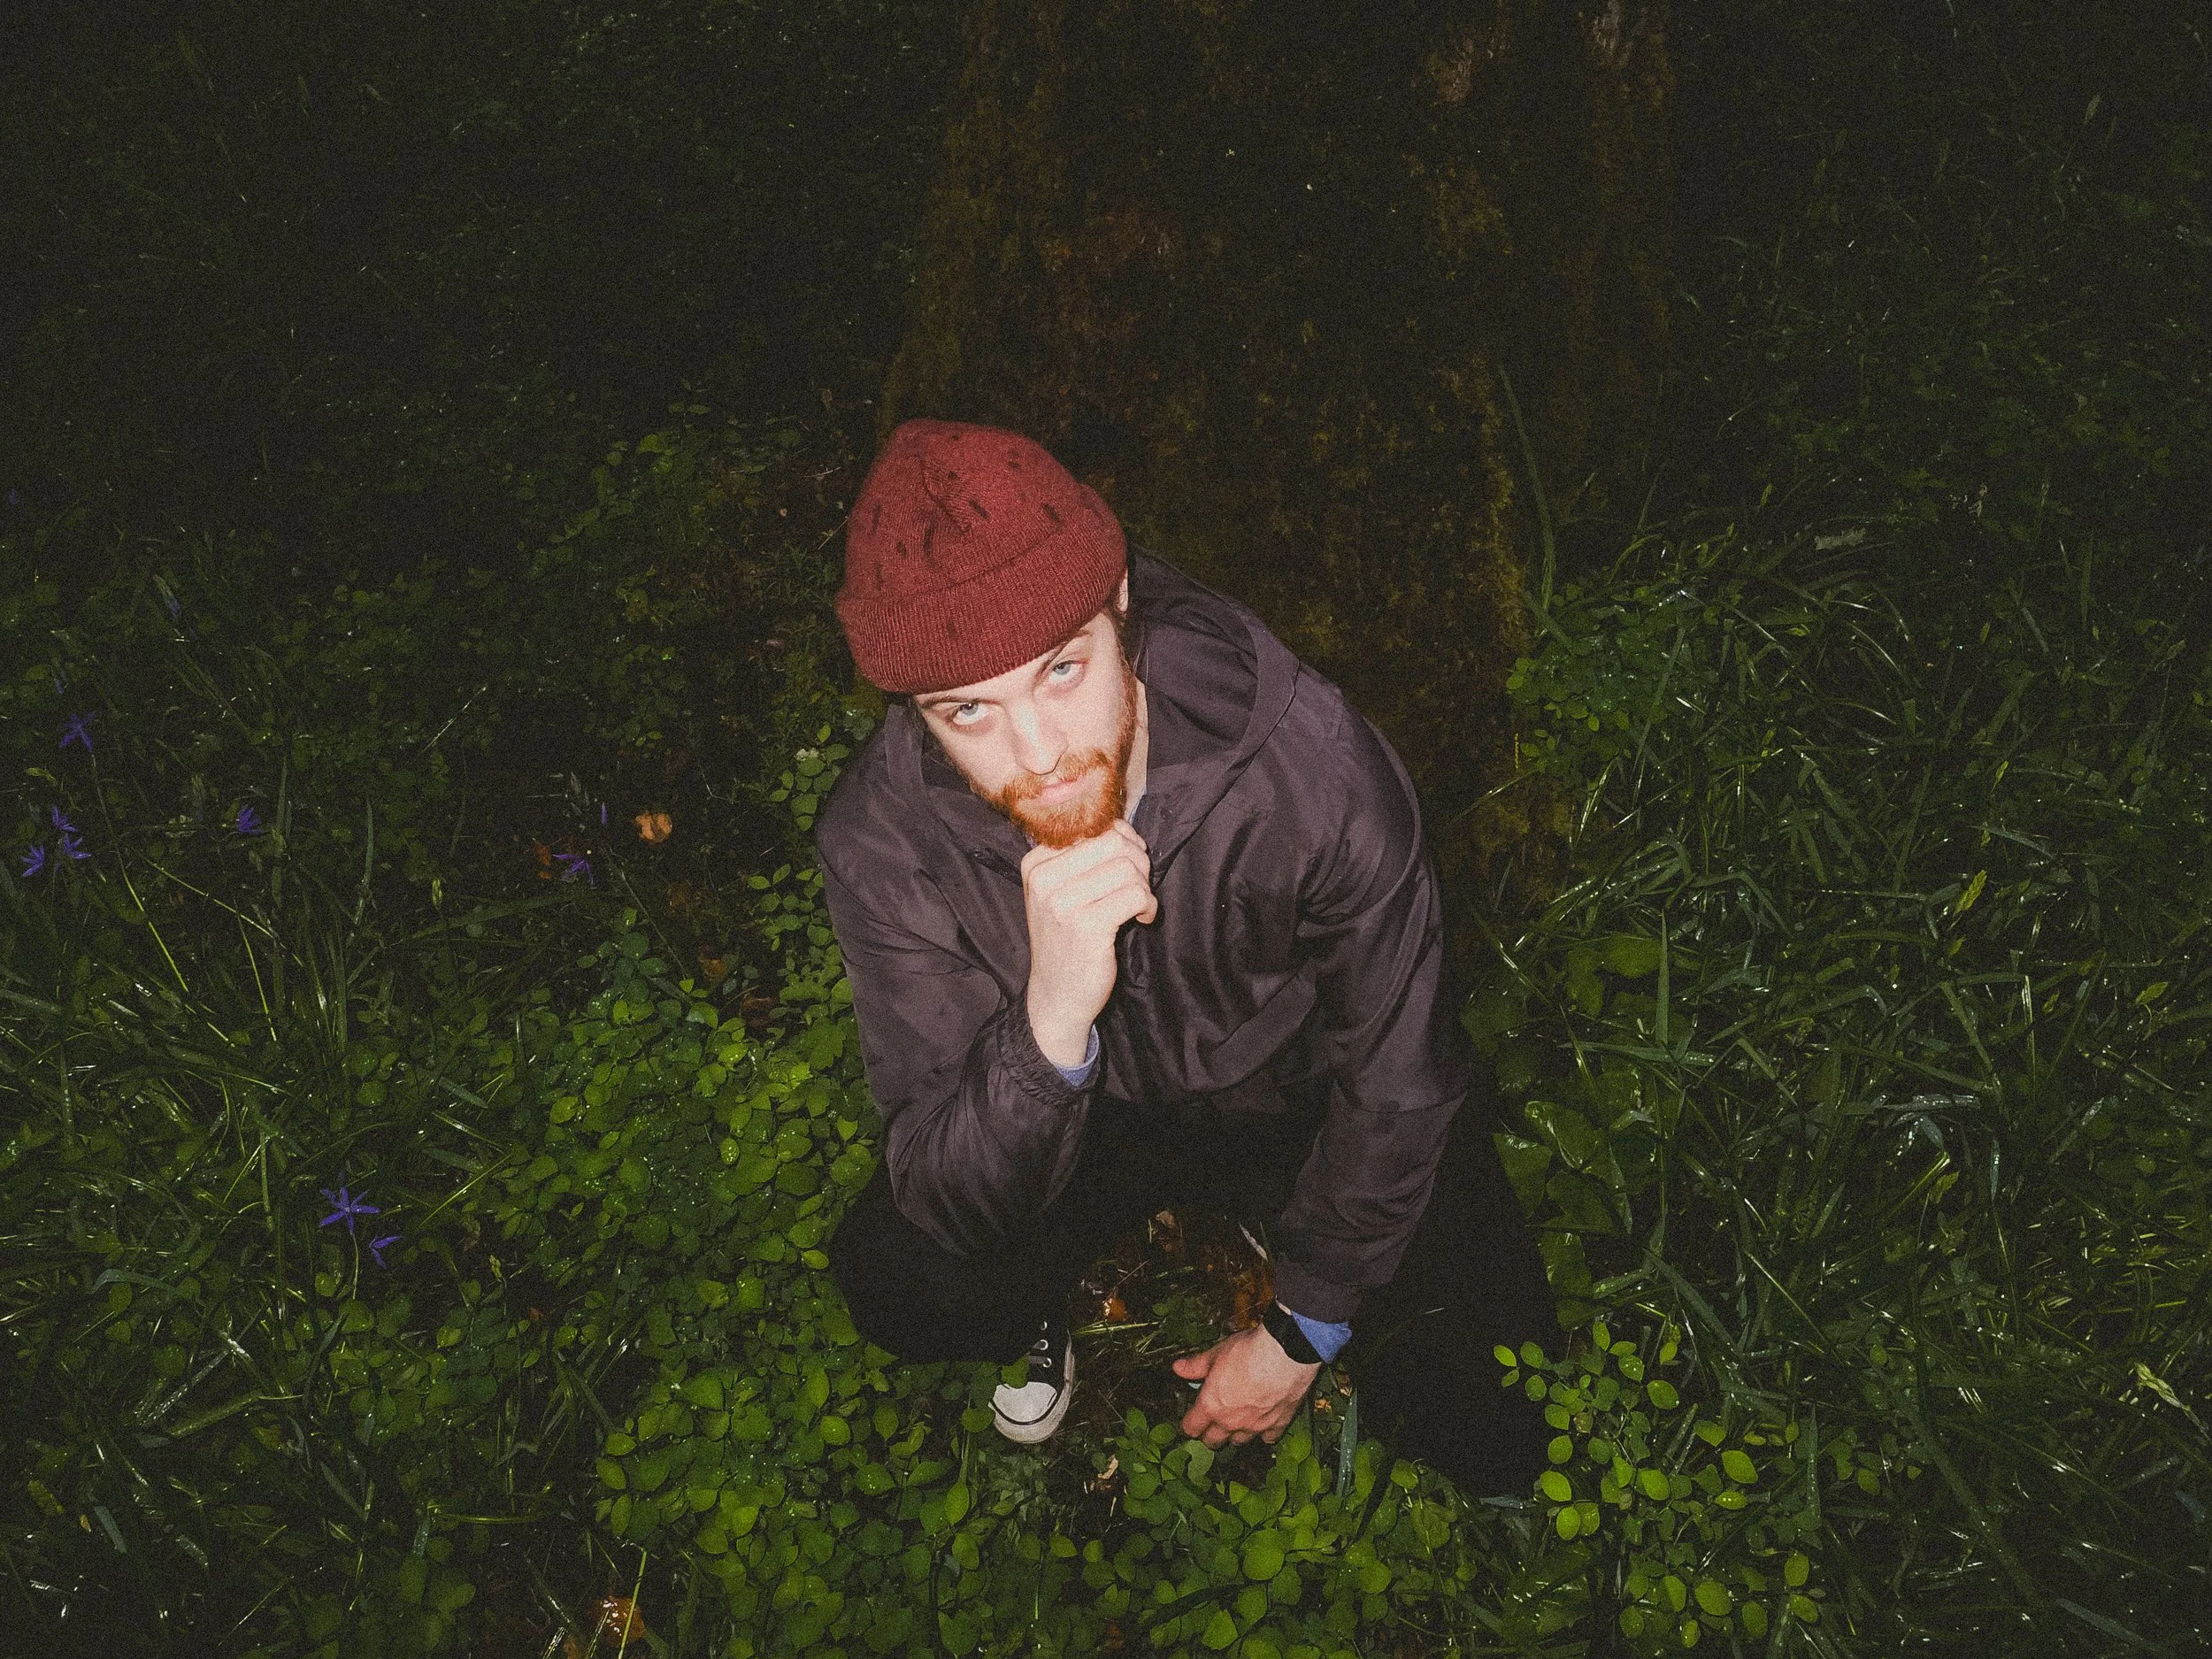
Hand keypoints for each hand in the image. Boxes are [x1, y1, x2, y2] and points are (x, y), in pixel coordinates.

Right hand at [1022, 822, 1155, 1066]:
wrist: (1056, 996)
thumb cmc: (1068, 940)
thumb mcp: (1061, 892)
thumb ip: (1084, 859)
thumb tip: (1124, 829)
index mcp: (1035, 863)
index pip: (1093, 828)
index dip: (1123, 843)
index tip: (1128, 869)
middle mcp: (1044, 879)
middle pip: (1114, 843)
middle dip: (1139, 862)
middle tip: (1139, 888)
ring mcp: (1062, 903)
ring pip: (1128, 868)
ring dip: (1145, 888)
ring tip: (1139, 907)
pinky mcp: (1086, 926)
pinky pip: (1136, 895)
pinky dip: (1148, 906)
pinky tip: (1142, 920)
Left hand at [1174, 1323, 1320, 1448]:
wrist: (1284, 1354)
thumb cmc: (1249, 1352)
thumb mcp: (1216, 1354)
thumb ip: (1196, 1365)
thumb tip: (1179, 1368)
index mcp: (1211, 1405)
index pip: (1192, 1428)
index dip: (1189, 1426)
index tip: (1189, 1422)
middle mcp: (1230, 1421)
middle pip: (1213, 1441)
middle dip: (1209, 1435)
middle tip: (1210, 1426)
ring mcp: (1254, 1426)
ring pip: (1238, 1442)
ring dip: (1234, 1435)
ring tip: (1235, 1425)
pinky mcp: (1276, 1424)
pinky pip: (1267, 1438)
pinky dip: (1264, 1434)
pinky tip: (1263, 1425)